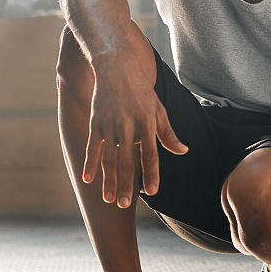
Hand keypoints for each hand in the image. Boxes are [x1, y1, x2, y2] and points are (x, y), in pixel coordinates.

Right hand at [82, 50, 187, 207]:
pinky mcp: (96, 122)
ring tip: (109, 199)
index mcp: (147, 123)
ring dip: (109, 180)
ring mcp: (110, 124)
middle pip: (128, 160)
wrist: (116, 66)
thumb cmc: (141, 90)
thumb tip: (183, 151)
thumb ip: (168, 133)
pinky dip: (90, 163)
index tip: (152, 192)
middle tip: (124, 205)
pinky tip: (88, 179)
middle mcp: (128, 125)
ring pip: (110, 158)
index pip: (151, 154)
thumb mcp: (158, 108)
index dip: (152, 174)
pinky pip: (93, 147)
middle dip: (127, 184)